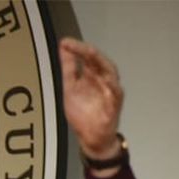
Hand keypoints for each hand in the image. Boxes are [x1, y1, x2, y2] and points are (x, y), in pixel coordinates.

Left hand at [59, 37, 124, 160]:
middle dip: (87, 52)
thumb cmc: (83, 113)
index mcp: (92, 76)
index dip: (77, 49)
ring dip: (100, 62)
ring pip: (110, 73)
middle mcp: (103, 80)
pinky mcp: (114, 105)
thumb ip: (69, 69)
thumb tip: (63, 48)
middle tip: (76, 45)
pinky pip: (115, 94)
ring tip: (89, 53)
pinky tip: (105, 80)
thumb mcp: (70, 88)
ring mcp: (110, 91)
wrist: (92, 137)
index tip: (64, 42)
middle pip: (98, 61)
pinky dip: (111, 86)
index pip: (87, 58)